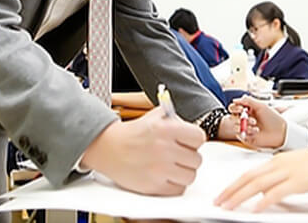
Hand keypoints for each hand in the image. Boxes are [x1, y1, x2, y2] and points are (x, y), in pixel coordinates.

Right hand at [81, 106, 205, 194]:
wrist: (108, 147)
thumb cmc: (132, 133)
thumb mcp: (154, 116)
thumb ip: (175, 119)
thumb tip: (191, 127)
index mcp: (167, 129)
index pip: (199, 138)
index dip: (194, 141)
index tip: (188, 143)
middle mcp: (164, 148)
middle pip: (196, 160)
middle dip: (188, 158)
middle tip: (178, 156)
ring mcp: (159, 169)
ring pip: (190, 176)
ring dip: (183, 173)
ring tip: (172, 167)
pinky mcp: (153, 186)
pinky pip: (178, 189)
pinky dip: (174, 185)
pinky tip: (166, 176)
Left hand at [214, 143, 307, 211]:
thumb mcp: (293, 167)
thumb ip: (277, 177)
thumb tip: (264, 192)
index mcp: (275, 161)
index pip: (248, 172)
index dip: (233, 183)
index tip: (223, 193)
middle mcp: (277, 165)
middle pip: (248, 178)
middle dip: (231, 190)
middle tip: (218, 201)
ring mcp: (287, 172)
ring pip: (257, 184)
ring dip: (240, 196)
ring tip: (228, 205)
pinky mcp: (298, 182)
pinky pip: (277, 192)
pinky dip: (264, 200)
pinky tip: (256, 208)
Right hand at [217, 96, 286, 148]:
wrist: (280, 132)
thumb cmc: (273, 118)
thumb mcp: (261, 106)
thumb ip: (248, 100)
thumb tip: (234, 100)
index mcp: (248, 110)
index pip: (235, 107)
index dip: (235, 107)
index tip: (241, 108)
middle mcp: (246, 119)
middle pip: (232, 116)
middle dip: (238, 116)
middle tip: (246, 116)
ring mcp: (246, 128)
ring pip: (235, 125)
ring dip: (245, 124)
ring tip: (255, 124)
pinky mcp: (246, 136)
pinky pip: (239, 133)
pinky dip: (247, 131)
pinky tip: (255, 130)